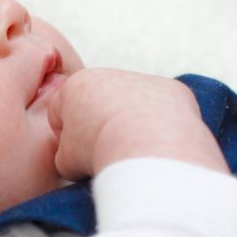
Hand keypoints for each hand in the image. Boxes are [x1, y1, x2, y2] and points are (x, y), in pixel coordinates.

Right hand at [47, 69, 228, 180]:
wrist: (146, 148)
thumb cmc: (100, 153)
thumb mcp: (66, 161)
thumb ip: (66, 153)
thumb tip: (77, 157)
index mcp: (78, 86)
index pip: (62, 111)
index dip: (67, 137)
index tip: (77, 155)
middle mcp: (112, 75)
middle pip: (100, 104)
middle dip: (101, 127)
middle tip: (107, 154)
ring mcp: (145, 81)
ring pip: (134, 105)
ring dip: (132, 126)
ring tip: (135, 154)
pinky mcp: (174, 91)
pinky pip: (164, 112)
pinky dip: (161, 128)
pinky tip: (159, 146)